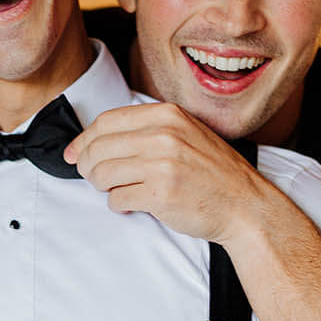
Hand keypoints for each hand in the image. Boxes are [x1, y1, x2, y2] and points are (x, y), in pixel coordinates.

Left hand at [64, 102, 269, 242]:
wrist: (245, 205)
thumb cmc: (213, 173)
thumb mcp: (185, 133)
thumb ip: (145, 131)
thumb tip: (90, 142)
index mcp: (167, 115)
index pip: (105, 121)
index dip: (83, 139)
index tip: (74, 153)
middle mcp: (164, 136)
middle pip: (98, 148)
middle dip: (87, 166)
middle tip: (95, 178)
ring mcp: (162, 165)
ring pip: (102, 174)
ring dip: (103, 187)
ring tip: (118, 190)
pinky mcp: (160, 194)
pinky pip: (117, 199)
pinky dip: (119, 205)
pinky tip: (134, 204)